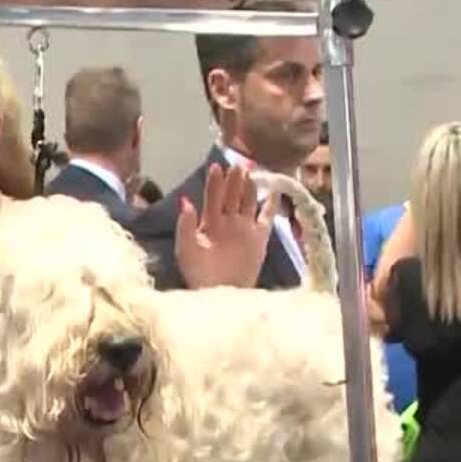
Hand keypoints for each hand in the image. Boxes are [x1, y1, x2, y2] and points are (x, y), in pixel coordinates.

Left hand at [173, 164, 276, 288]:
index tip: (217, 167)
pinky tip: (275, 192)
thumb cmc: (199, 275)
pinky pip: (266, 218)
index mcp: (208, 223)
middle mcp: (226, 222)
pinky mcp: (259, 239)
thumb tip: (186, 202)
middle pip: (232, 195)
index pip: (212, 197)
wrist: (220, 295)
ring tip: (252, 172)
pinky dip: (271, 205)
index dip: (215, 183)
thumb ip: (185, 227)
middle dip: (234, 180)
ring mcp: (243, 228)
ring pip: (248, 201)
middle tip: (238, 165)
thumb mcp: (186, 251)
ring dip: (250, 187)